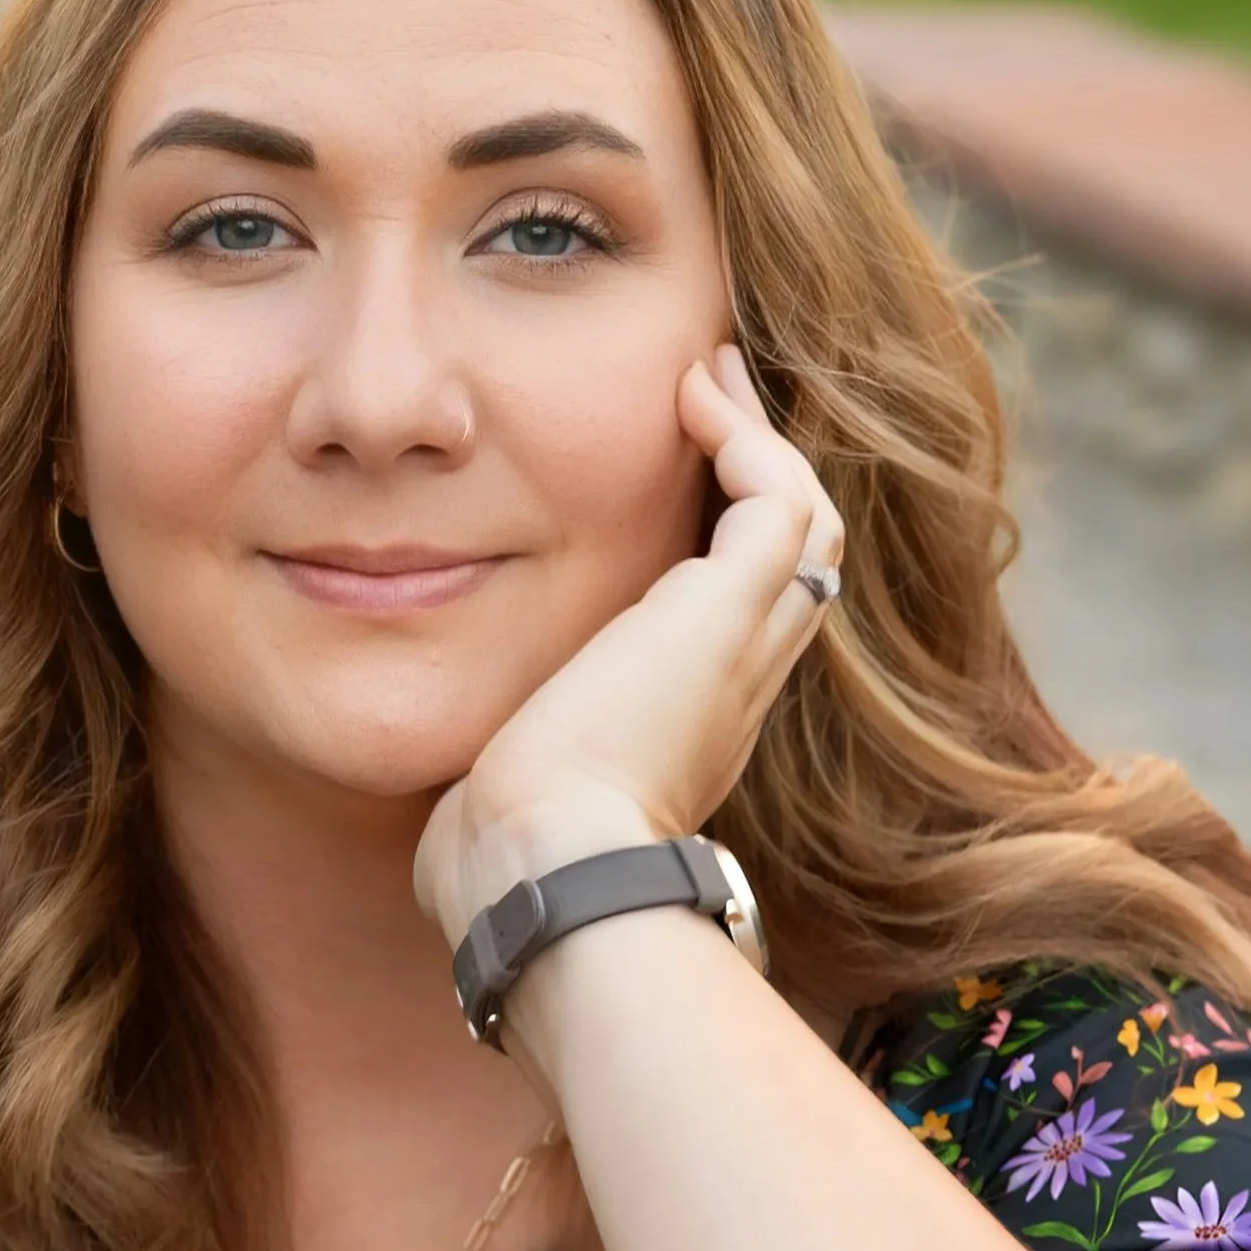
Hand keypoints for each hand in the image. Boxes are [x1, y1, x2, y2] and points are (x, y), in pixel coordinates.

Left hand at [413, 344, 841, 952]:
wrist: (543, 873)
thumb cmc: (505, 865)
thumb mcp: (504, 805)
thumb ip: (494, 783)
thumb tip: (444, 813)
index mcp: (685, 734)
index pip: (733, 627)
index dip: (716, 554)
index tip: (665, 504)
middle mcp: (732, 694)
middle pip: (793, 568)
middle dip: (759, 481)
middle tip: (713, 405)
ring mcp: (740, 654)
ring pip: (806, 527)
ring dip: (762, 444)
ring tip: (709, 377)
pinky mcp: (726, 615)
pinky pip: (779, 500)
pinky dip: (748, 440)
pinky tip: (695, 396)